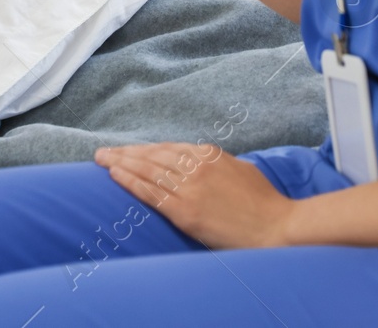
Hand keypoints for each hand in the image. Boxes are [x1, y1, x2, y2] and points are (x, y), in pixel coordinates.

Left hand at [95, 142, 296, 248]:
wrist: (275, 228)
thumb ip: (216, 164)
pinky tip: (115, 175)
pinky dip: (130, 182)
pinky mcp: (185, 211)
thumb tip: (200, 163)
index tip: (128, 151)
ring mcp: (189, 188)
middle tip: (102, 152)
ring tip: (102, 160)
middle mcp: (196, 166)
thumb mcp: (240, 169)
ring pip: (146, 170)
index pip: (167, 148)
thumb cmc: (264, 202)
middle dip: (125, 153)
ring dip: (121, 164)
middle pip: (152, 156)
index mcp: (209, 154)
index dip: (144, 149)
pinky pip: (150, 193)